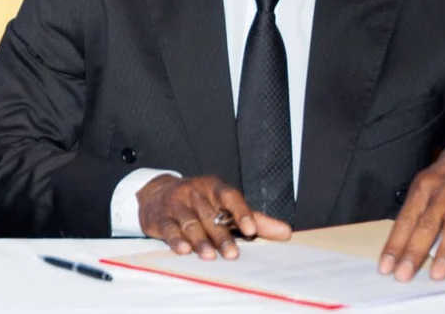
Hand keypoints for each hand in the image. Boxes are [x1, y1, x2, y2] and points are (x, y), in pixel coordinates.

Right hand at [136, 174, 291, 259]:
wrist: (158, 195)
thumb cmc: (201, 204)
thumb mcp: (227, 207)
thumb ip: (256, 219)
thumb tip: (286, 232)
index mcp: (214, 187)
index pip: (229, 196)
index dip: (241, 212)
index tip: (251, 230)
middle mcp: (194, 193)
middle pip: (210, 215)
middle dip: (221, 236)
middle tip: (233, 254)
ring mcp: (176, 204)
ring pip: (190, 223)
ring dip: (200, 240)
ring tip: (209, 256)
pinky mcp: (161, 217)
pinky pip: (169, 228)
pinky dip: (176, 240)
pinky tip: (183, 250)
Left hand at [379, 134, 444, 281]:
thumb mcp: (430, 182)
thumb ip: (420, 209)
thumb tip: (404, 241)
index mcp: (423, 186)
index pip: (405, 219)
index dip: (395, 244)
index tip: (386, 266)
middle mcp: (444, 191)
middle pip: (425, 225)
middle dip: (413, 252)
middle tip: (404, 275)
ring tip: (437, 274)